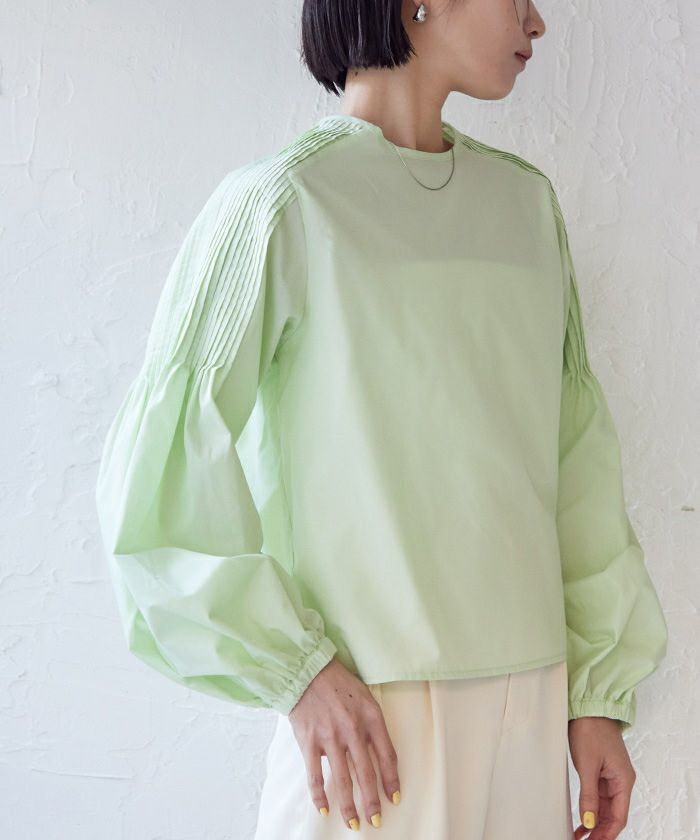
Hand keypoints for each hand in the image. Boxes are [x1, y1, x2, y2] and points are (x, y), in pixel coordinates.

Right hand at [288, 656, 400, 829]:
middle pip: (367, 774)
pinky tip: (325, 809)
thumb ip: (373, 726)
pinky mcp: (309, 741)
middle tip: (376, 821)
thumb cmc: (340, 685)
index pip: (387, 755)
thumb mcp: (366, 698)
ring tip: (354, 824)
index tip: (394, 798)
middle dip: (372, 802)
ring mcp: (330, 737)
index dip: (392, 780)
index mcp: (371, 717)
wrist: (308, 671)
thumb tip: (379, 758)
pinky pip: (315, 775)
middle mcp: (353, 729)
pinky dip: (320, 795)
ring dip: (349, 806)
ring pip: (343, 780)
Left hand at [568, 717, 635, 838]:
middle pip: (613, 814)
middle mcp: (620, 780)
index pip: (619, 817)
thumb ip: (589, 795)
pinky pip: (598, 795)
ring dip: (594, 821)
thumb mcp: (588, 765)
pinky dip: (591, 807)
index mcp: (623, 780)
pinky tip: (581, 818)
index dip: (607, 833)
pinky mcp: (601, 770)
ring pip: (605, 806)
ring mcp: (611, 775)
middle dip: (600, 830)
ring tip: (580, 834)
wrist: (588, 707)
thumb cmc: (591, 730)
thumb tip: (589, 821)